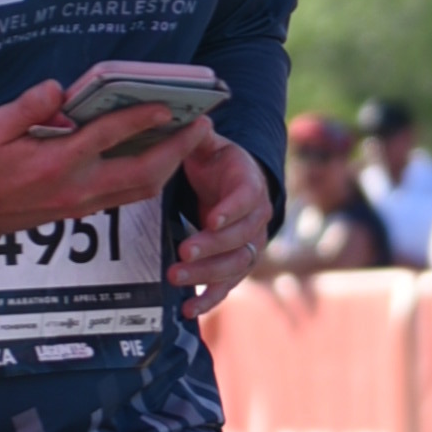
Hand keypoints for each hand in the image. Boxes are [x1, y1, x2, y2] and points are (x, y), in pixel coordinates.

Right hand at [0, 79, 202, 244]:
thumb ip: (29, 106)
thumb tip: (60, 89)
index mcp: (55, 162)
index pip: (108, 137)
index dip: (142, 119)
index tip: (168, 105)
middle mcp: (76, 188)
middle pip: (143, 173)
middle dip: (177, 150)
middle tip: (201, 125)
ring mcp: (81, 204)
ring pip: (141, 190)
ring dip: (171, 166)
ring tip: (189, 139)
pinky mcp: (81, 212)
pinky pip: (127, 196)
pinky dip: (150, 178)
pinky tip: (159, 157)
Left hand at [171, 133, 273, 315]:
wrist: (238, 185)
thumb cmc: (220, 163)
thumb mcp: (211, 145)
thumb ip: (201, 137)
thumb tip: (195, 121)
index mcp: (250, 185)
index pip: (245, 200)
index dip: (230, 211)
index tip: (210, 219)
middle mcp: (256, 219)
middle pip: (239, 238)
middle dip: (211, 248)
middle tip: (182, 253)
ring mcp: (249, 245)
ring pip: (234, 265)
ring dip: (206, 275)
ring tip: (175, 277)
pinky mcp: (236, 265)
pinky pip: (227, 286)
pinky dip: (209, 300)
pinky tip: (188, 310)